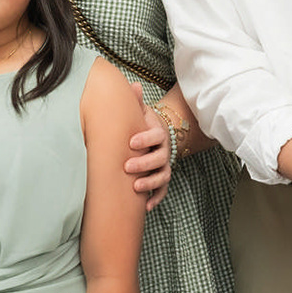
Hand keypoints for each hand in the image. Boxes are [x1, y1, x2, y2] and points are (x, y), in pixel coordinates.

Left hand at [122, 83, 169, 211]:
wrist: (156, 136)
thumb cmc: (142, 124)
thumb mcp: (140, 112)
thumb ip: (136, 101)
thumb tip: (133, 85)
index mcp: (158, 134)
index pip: (156, 136)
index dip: (146, 139)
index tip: (131, 142)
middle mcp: (164, 151)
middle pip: (159, 158)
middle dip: (144, 164)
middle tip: (127, 167)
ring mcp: (164, 165)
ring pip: (162, 176)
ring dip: (151, 183)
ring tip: (136, 188)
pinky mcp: (162, 178)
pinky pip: (162, 190)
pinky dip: (156, 198)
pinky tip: (146, 207)